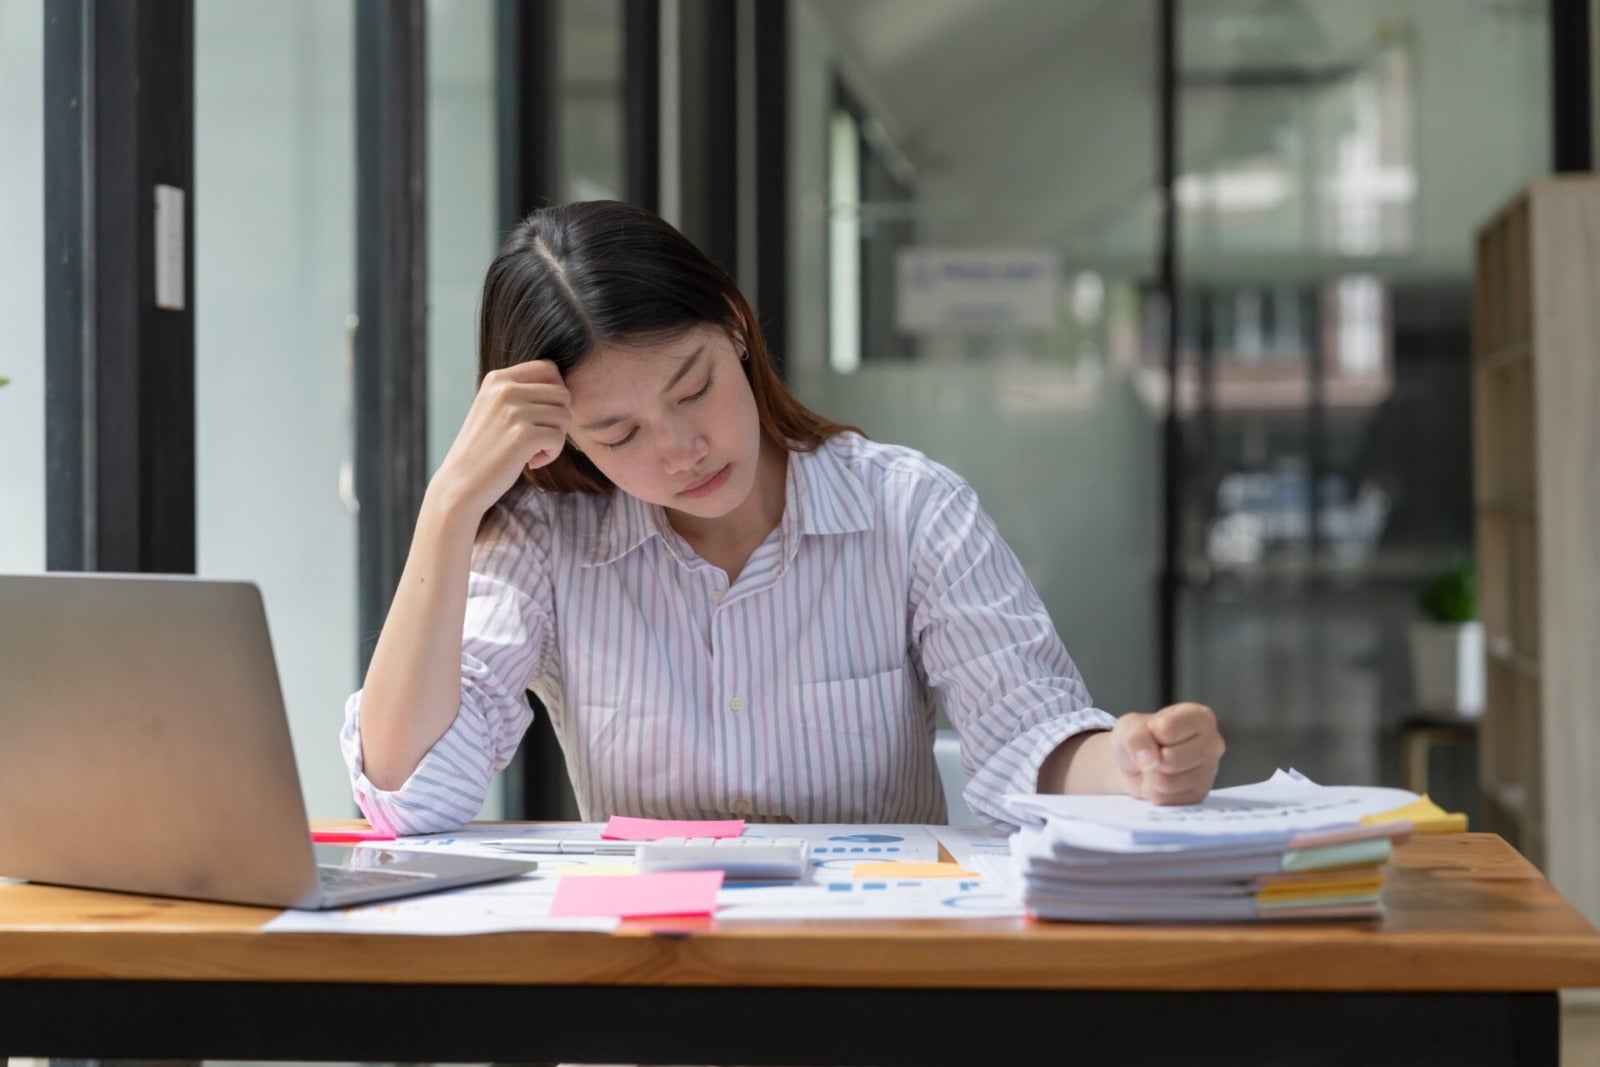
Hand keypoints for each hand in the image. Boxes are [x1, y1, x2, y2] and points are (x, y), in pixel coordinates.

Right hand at [428, 360, 570, 518]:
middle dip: (558, 419)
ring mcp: (513, 411)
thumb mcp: (494, 408)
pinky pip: (559, 438)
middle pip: (562, 393)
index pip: (549, 368)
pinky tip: (532, 461)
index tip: (544, 415)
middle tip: (540, 438)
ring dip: (556, 438)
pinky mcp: (523, 436)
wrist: (460, 484)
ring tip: (533, 450)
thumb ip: (521, 393)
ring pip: (564, 416)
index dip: (556, 392)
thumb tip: (564, 390)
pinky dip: (552, 454)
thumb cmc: (483, 450)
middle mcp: (505, 389)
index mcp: (497, 379)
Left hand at [1108, 703, 1224, 804]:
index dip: (1150, 733)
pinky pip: (1166, 800)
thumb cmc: (1139, 738)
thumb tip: (1150, 761)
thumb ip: (1135, 736)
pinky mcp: (1200, 795)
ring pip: (1167, 782)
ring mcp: (1210, 772)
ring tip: (1155, 768)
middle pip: (1170, 760)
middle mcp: (1212, 744)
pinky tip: (1160, 781)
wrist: (1136, 764)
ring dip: (1151, 777)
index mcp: (1200, 717)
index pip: (1167, 729)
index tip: (1153, 732)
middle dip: (1151, 759)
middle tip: (1153, 754)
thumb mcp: (1129, 726)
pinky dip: (1154, 792)